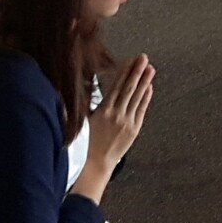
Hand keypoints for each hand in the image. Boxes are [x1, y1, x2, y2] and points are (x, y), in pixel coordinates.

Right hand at [83, 55, 153, 174]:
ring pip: (137, 97)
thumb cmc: (86, 143)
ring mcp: (127, 122)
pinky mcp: (134, 129)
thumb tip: (70, 90)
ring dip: (145, 81)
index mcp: (103, 111)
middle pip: (129, 88)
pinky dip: (146, 98)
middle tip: (143, 58)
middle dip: (137, 71)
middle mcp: (116, 114)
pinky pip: (141, 110)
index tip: (129, 60)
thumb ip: (81, 104)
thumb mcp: (81, 121)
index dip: (124, 72)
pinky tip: (149, 88)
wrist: (95, 164)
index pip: (116, 86)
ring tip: (150, 69)